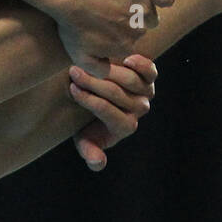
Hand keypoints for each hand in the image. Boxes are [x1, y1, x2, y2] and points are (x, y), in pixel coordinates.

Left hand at [55, 0, 174, 76]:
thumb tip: (114, 73)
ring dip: (141, 10)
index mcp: (125, 48)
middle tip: (107, 13)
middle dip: (128, 24)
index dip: (117, 38)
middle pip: (141, 30)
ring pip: (151, 14)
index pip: (130, 47)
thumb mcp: (79, 56)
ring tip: (120, 3)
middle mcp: (138, 32)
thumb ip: (98, 70)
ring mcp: (143, 10)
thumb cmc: (72, 25)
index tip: (105, 30)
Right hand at [67, 54, 157, 170]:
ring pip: (132, 81)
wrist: (97, 94)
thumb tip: (97, 162)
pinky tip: (124, 58)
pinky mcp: (150, 77)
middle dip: (93, 83)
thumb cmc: (85, 120)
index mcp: (124, 127)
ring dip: (108, 70)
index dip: (89, 100)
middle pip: (118, 95)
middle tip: (73, 72)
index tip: (71, 88)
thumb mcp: (83, 137)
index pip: (108, 113)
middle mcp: (138, 110)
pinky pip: (150, 71)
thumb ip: (88, 150)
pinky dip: (140, 64)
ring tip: (87, 62)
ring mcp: (146, 93)